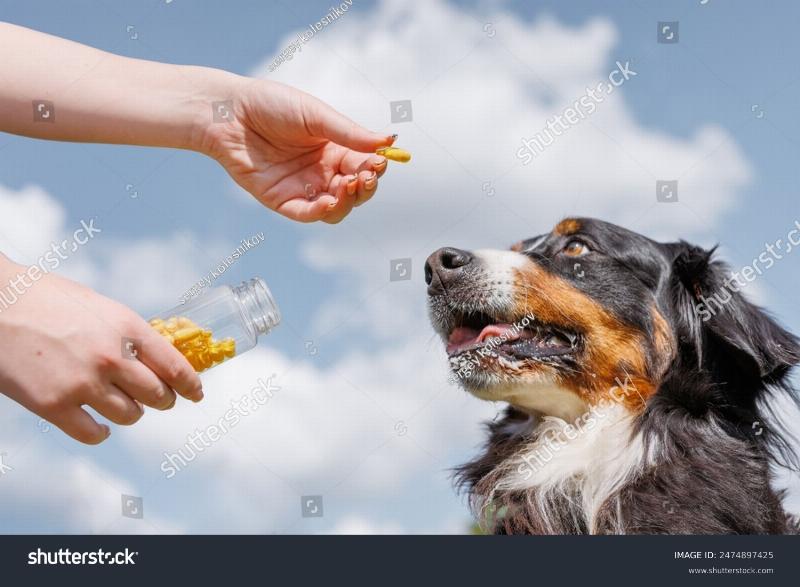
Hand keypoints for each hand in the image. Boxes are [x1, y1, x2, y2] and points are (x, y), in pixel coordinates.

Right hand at [0, 260, 202, 443]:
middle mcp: (111, 357)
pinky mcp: (54, 406)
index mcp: (126, 327)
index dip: (191, 384)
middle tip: (159, 399)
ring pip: (130, 416)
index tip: (197, 393)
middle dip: (163, 400)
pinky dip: (101, 433)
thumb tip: (154, 356)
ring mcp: (83, 384)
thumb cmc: (44, 299)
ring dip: (131, 413)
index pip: (175, 365)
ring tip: (122, 405)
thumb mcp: (99, 306)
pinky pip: (94, 434)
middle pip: (158, 395)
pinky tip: (100, 426)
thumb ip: (127, 333)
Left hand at [199, 78, 394, 222]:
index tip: (381, 162)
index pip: (364, 166)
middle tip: (366, 176)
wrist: (228, 113)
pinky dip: (321, 212)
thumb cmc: (271, 105)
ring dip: (348, 202)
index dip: (376, 167)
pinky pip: (306, 214)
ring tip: (348, 186)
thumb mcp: (315, 115)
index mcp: (334, 149)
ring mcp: (303, 187)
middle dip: (366, 187)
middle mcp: (322, 171)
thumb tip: (389, 141)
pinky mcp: (281, 200)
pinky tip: (330, 201)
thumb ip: (349, 132)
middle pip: (355, 191)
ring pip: (336, 208)